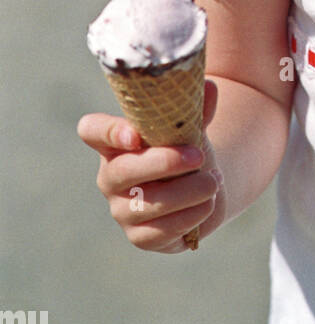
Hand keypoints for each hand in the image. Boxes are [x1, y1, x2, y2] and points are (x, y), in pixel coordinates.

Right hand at [77, 80, 226, 252]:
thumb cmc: (188, 149)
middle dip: (163, 163)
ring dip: (188, 191)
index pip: (92, 130)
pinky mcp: (140, 237)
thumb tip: (209, 87)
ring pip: (147, 203)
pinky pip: (161, 231)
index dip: (108, 132)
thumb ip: (198, 109)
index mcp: (115, 141)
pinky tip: (208, 202)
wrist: (203, 189)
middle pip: (122, 171)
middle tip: (198, 155)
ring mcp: (121, 209)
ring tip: (213, 181)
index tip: (135, 134)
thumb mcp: (192, 127)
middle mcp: (111, 176)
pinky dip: (191, 216)